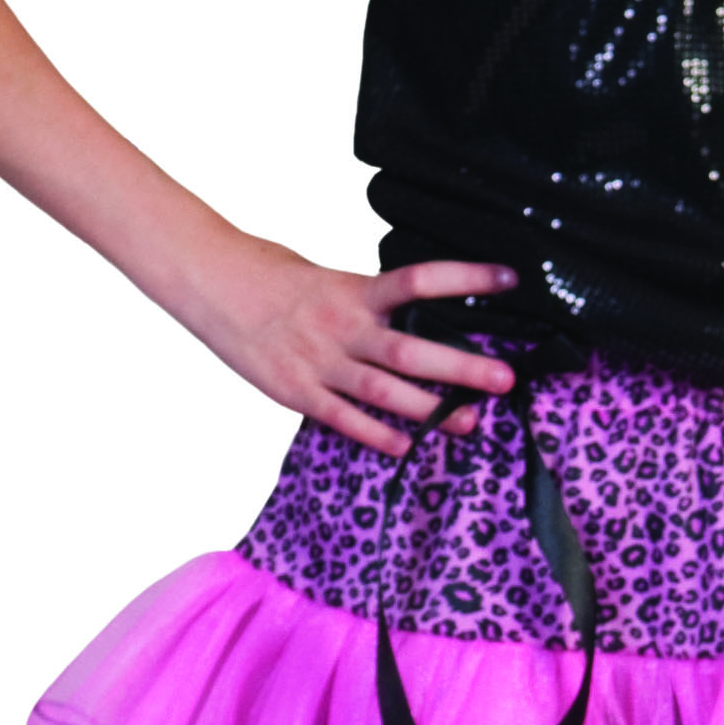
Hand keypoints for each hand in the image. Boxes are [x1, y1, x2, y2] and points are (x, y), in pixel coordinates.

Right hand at [188, 242, 519, 452]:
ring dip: (431, 410)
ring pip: (384, 391)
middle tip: (505, 378)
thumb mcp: (331, 279)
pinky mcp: (297, 392)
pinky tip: (408, 447)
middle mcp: (343, 327)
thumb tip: (419, 310)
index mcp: (355, 290)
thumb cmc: (275, 277)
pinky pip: (344, 418)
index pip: (420, 280)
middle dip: (461, 367)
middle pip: (411, 349)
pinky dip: (377, 435)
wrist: (212, 284)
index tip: (511, 278)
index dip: (466, 277)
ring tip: (471, 422)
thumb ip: (371, 300)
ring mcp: (320, 362)